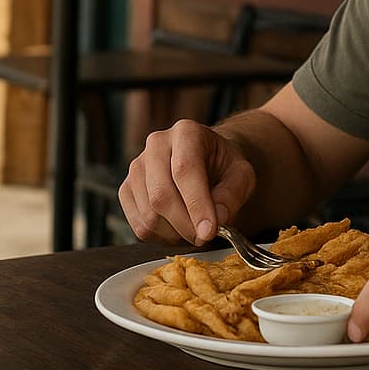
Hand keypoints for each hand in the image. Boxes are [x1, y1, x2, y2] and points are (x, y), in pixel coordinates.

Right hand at [119, 119, 254, 244]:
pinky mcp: (126, 190)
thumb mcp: (242, 174)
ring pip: (149, 215)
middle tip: (205, 237)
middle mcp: (156, 145)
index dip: (197, 204)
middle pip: (161, 195)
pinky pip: (139, 226)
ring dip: (175, 233)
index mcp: (186, 133)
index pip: (185, 170)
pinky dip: (161, 237)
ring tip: (195, 228)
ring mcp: (137, 167)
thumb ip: (233, 194)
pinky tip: (178, 228)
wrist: (207, 162)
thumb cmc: (224, 167)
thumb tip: (217, 219)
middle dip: (186, 225)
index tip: (209, 231)